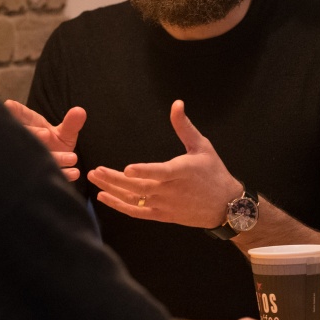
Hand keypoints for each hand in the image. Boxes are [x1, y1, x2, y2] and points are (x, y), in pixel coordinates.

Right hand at [4, 100, 86, 181]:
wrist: (55, 170)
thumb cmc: (53, 146)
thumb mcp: (64, 133)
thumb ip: (71, 123)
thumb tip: (80, 111)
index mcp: (30, 127)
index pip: (18, 115)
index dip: (14, 111)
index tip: (10, 105)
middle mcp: (25, 142)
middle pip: (24, 135)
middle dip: (33, 134)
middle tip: (46, 134)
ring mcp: (28, 160)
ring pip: (35, 158)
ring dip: (55, 157)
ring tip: (73, 157)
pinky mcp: (37, 176)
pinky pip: (47, 175)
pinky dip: (63, 174)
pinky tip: (74, 173)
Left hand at [88, 100, 242, 227]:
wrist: (225, 205)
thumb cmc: (213, 172)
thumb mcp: (202, 146)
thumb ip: (184, 126)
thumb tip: (176, 103)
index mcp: (182, 171)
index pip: (160, 172)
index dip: (144, 171)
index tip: (127, 169)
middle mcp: (171, 190)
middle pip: (139, 187)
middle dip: (115, 179)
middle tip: (95, 170)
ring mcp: (165, 205)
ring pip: (134, 199)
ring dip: (112, 190)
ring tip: (94, 179)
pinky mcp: (162, 215)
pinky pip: (137, 212)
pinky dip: (119, 206)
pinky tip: (103, 197)